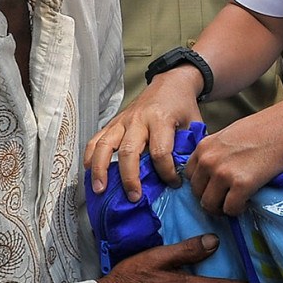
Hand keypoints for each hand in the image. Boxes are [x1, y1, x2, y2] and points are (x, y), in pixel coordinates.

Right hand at [85, 66, 203, 201]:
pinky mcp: (112, 122)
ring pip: (105, 145)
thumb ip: (188, 149)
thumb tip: (183, 177)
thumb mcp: (193, 125)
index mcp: (160, 119)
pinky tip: (89, 173)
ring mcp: (122, 120)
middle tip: (134, 198)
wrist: (170, 84)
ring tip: (99, 190)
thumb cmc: (182, 107)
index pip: (160, 152)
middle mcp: (138, 119)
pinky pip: (96, 140)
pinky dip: (90, 157)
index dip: (167, 173)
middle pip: (129, 151)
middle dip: (129, 177)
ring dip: (101, 169)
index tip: (174, 184)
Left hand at [185, 101, 282, 215]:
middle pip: (196, 193)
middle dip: (210, 199)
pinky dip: (237, 210)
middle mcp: (208, 160)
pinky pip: (230, 208)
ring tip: (234, 203)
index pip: (190, 175)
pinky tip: (246, 202)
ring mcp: (223, 173)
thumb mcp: (228, 136)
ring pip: (209, 205)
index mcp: (203, 147)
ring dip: (221, 208)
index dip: (202, 185)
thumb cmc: (262, 129)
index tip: (214, 188)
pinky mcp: (241, 184)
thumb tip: (212, 172)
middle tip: (225, 200)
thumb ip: (216, 152)